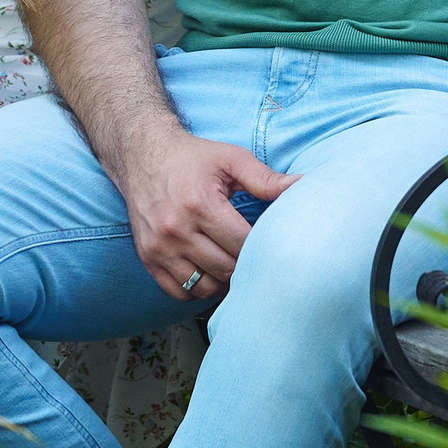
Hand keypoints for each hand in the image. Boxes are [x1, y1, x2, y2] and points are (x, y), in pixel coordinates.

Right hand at [116, 120, 297, 301]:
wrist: (143, 155)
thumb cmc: (193, 157)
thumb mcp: (231, 159)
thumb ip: (266, 178)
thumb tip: (303, 185)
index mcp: (200, 204)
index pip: (242, 244)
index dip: (262, 248)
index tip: (272, 244)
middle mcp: (176, 229)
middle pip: (225, 269)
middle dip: (246, 267)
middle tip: (259, 260)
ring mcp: (158, 247)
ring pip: (202, 287)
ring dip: (224, 283)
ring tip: (236, 268)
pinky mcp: (147, 258)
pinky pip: (178, 292)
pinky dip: (197, 290)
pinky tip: (210, 273)